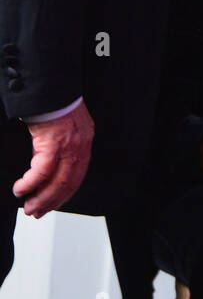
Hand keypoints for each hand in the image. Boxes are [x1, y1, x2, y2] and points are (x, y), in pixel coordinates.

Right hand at [13, 101, 94, 216]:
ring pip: (57, 182)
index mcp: (84, 143)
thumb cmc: (55, 103)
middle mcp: (80, 147)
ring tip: (29, 206)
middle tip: (37, 211)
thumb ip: (61, 146)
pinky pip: (41, 171)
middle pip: (68, 184)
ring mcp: (68, 146)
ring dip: (41, 197)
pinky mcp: (53, 144)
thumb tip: (45, 163)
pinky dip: (30, 183)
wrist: (51, 87)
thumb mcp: (65, 126)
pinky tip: (21, 189)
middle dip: (52, 201)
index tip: (53, 204)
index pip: (77, 177)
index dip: (64, 194)